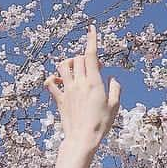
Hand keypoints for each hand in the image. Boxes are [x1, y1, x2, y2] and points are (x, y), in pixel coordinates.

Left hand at [44, 24, 120, 149]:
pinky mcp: (59, 98)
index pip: (91, 55)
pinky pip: (50, 83)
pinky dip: (53, 78)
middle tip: (94, 67)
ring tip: (75, 70)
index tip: (91, 28)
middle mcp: (79, 83)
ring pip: (62, 66)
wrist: (82, 139)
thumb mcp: (115, 106)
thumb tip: (112, 78)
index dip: (91, 39)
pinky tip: (60, 81)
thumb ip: (116, 89)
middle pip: (77, 58)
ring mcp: (67, 90)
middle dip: (85, 57)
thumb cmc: (101, 124)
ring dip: (68, 63)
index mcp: (94, 82)